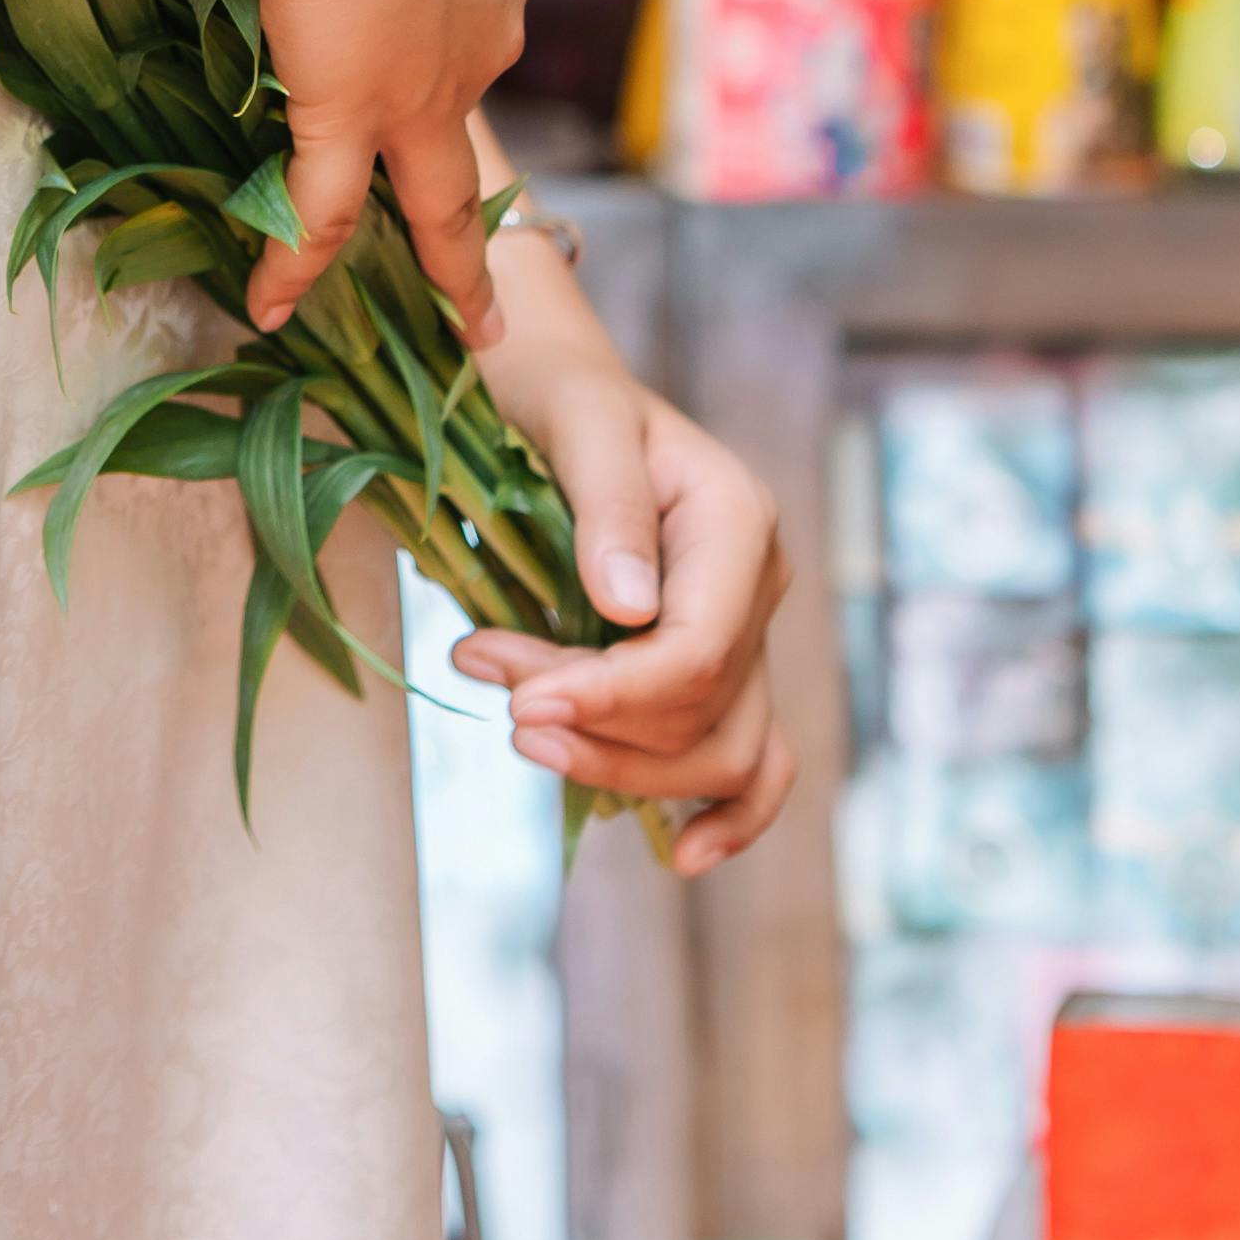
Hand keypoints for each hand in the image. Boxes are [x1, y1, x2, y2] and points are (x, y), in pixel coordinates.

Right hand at [225, 0, 527, 344]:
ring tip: (472, 331)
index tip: (420, 91)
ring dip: (453, 273)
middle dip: (481, 216)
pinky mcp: (356, 115)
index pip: (470, 44)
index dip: (444, 77)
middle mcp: (477, 43)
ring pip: (439, 202)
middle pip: (472, 144)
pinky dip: (293, 265)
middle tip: (494, 280)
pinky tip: (270, 310)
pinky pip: (322, 211)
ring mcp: (424, 90)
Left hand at [444, 350, 793, 874]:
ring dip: (618, 763)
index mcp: (736, 523)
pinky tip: (682, 857)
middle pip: (700, 711)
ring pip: (719, 751)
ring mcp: (744, 632)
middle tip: (483, 668)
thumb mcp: (576, 417)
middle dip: (590, 718)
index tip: (520, 703)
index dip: (612, 695)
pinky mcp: (718, 668)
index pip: (697, 651)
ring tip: (518, 730)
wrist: (556, 382)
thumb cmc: (557, 389)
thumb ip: (607, 505)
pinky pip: (753, 760)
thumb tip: (627, 610)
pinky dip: (730, 816)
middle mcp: (756, 585)